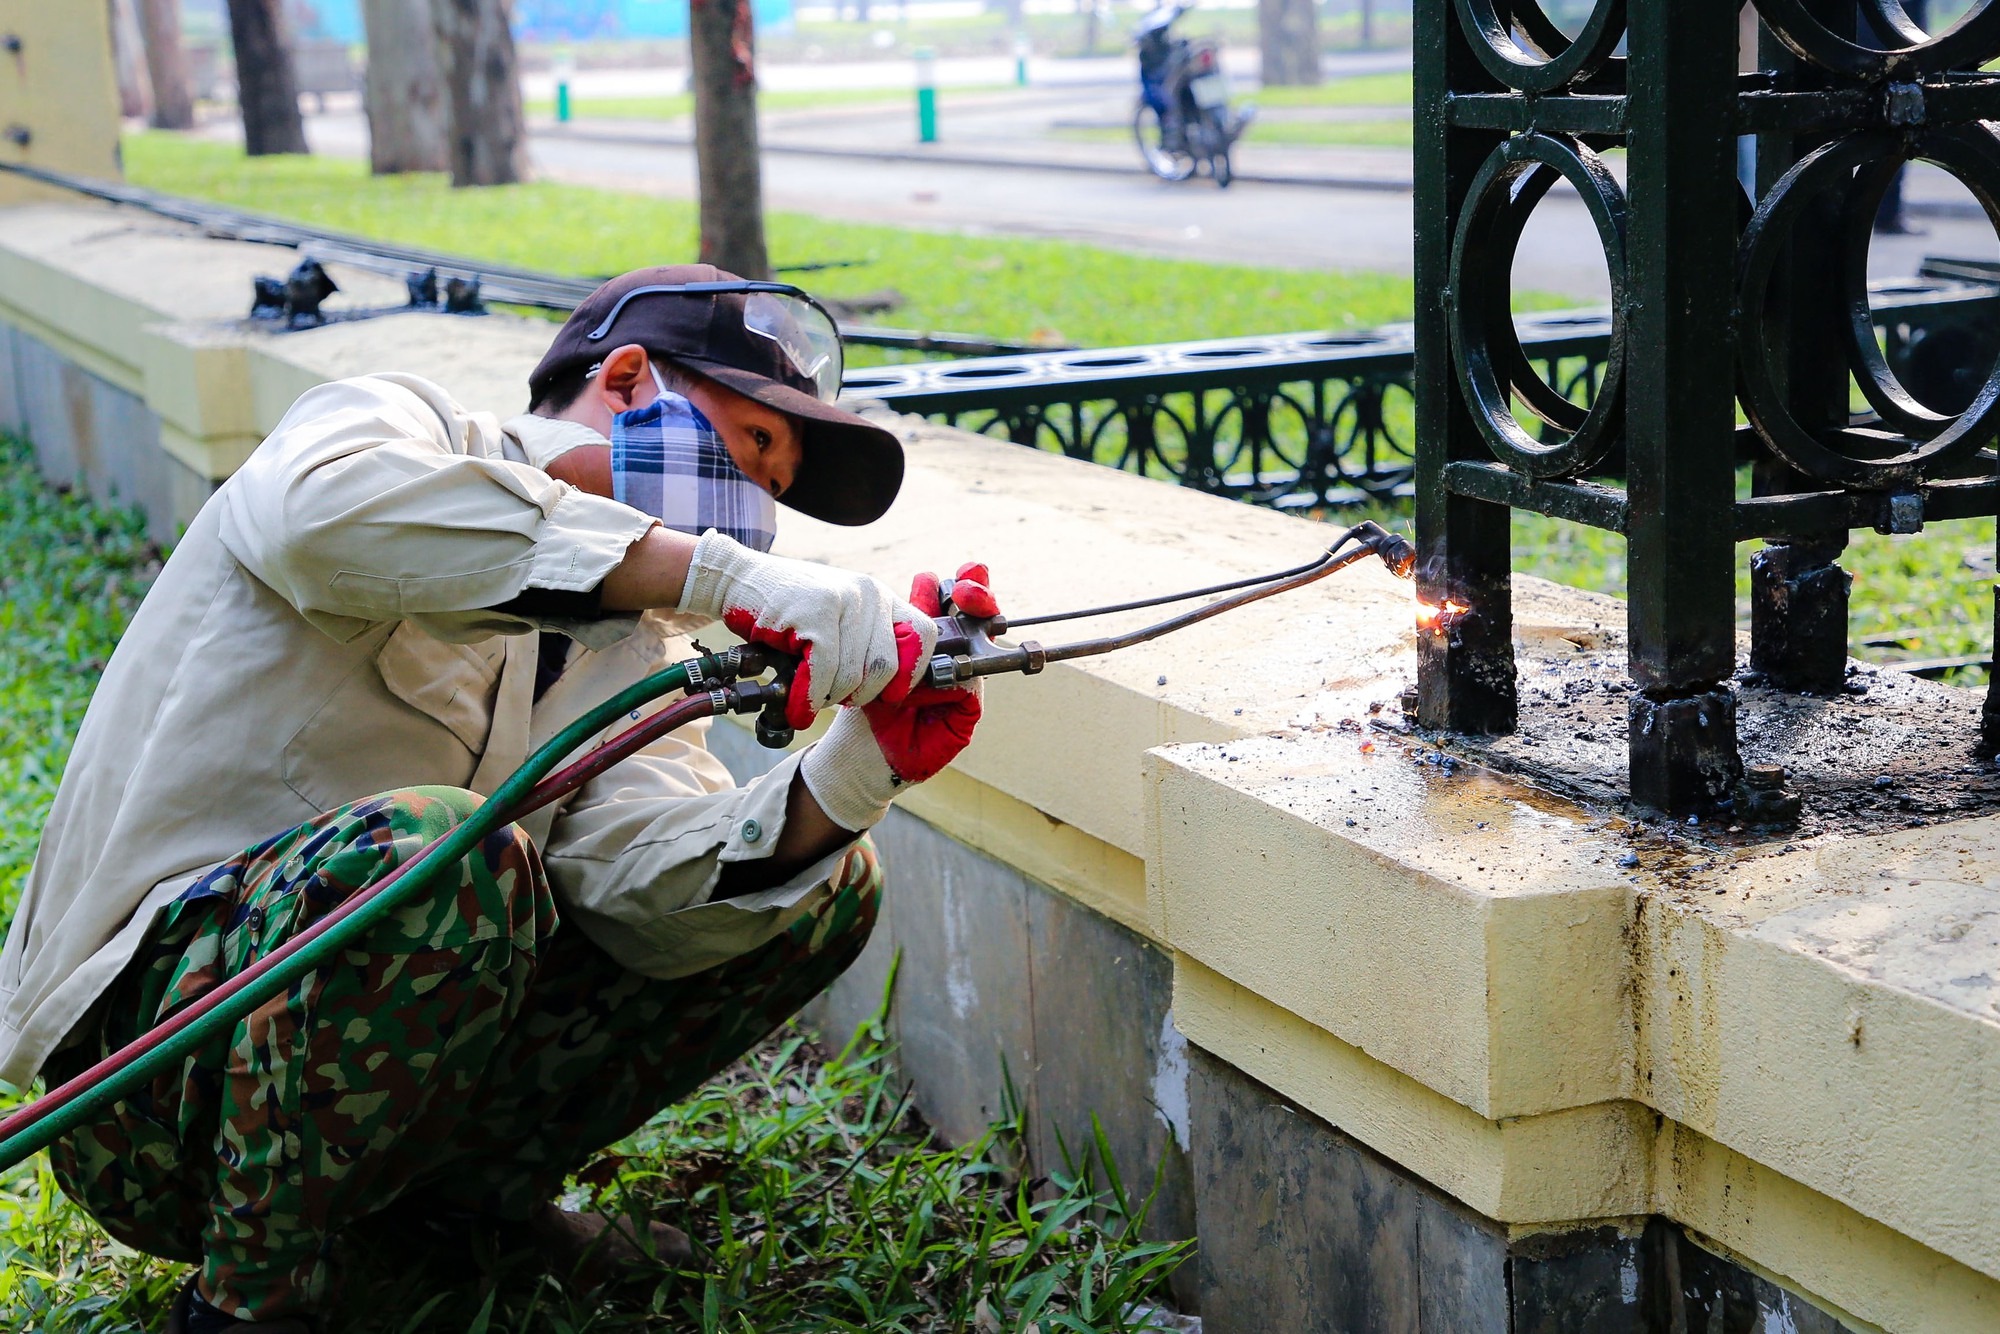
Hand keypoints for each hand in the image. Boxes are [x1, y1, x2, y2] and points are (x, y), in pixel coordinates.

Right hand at [678, 532, 937, 730]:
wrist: (737, 580)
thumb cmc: (789, 610)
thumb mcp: (838, 617)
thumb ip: (867, 641)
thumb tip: (893, 689)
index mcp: (881, 596)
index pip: (925, 636)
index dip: (912, 672)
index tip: (891, 694)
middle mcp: (869, 594)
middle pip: (886, 667)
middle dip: (859, 694)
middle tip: (834, 696)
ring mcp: (843, 601)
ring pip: (853, 676)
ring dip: (828, 697)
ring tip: (810, 694)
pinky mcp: (816, 614)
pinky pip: (825, 672)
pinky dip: (809, 698)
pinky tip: (798, 708)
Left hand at [799, 563, 993, 831]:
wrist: (860, 747)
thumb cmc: (867, 698)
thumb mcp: (880, 654)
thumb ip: (904, 624)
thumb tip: (927, 581)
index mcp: (932, 641)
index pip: (955, 606)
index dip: (962, 585)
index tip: (956, 573)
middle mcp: (955, 659)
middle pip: (980, 621)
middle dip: (979, 596)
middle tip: (966, 586)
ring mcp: (964, 685)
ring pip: (982, 650)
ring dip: (975, 625)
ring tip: (964, 600)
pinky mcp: (966, 714)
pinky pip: (971, 688)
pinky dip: (959, 677)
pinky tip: (942, 667)